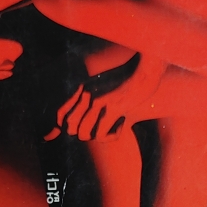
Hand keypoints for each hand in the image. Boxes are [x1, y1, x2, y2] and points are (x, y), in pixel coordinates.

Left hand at [45, 53, 165, 142]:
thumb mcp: (105, 85)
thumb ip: (93, 99)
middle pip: (69, 127)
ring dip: (97, 136)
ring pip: (82, 134)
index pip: (60, 113)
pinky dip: (110, 137)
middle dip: (84, 133)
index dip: (66, 126)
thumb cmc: (130, 79)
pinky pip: (99, 135)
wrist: (146, 70)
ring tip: (112, 128)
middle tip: (102, 127)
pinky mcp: (111, 107)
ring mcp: (97, 100)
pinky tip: (122, 126)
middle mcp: (85, 93)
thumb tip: (84, 119)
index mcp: (81, 88)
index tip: (79, 128)